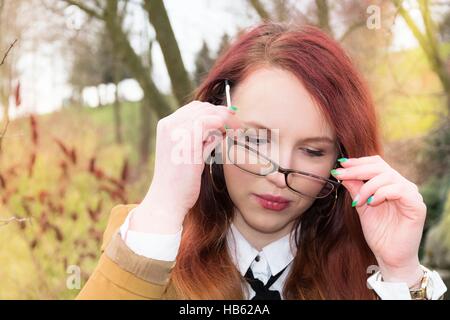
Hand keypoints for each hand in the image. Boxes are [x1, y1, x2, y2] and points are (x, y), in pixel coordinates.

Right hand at [130, 101, 241, 233]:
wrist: (167, 200)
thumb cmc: (179, 182)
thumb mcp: (188, 155)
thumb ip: (201, 141)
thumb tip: (219, 132)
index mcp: (167, 126)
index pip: (194, 109)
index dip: (214, 112)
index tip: (229, 122)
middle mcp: (169, 125)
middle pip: (202, 107)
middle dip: (222, 114)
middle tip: (236, 126)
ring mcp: (177, 132)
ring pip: (207, 112)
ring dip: (225, 120)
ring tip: (236, 131)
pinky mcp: (187, 141)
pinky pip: (209, 122)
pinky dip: (222, 126)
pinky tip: (228, 136)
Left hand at [331, 155, 425, 285]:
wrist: (390, 256)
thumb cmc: (378, 233)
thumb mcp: (361, 206)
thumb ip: (355, 188)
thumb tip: (342, 171)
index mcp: (390, 184)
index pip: (376, 164)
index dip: (358, 162)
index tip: (340, 165)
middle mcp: (402, 185)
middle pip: (380, 166)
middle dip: (357, 170)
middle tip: (341, 175)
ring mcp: (411, 194)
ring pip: (387, 176)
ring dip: (367, 186)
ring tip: (358, 201)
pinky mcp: (416, 205)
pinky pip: (398, 190)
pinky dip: (381, 193)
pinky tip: (371, 203)